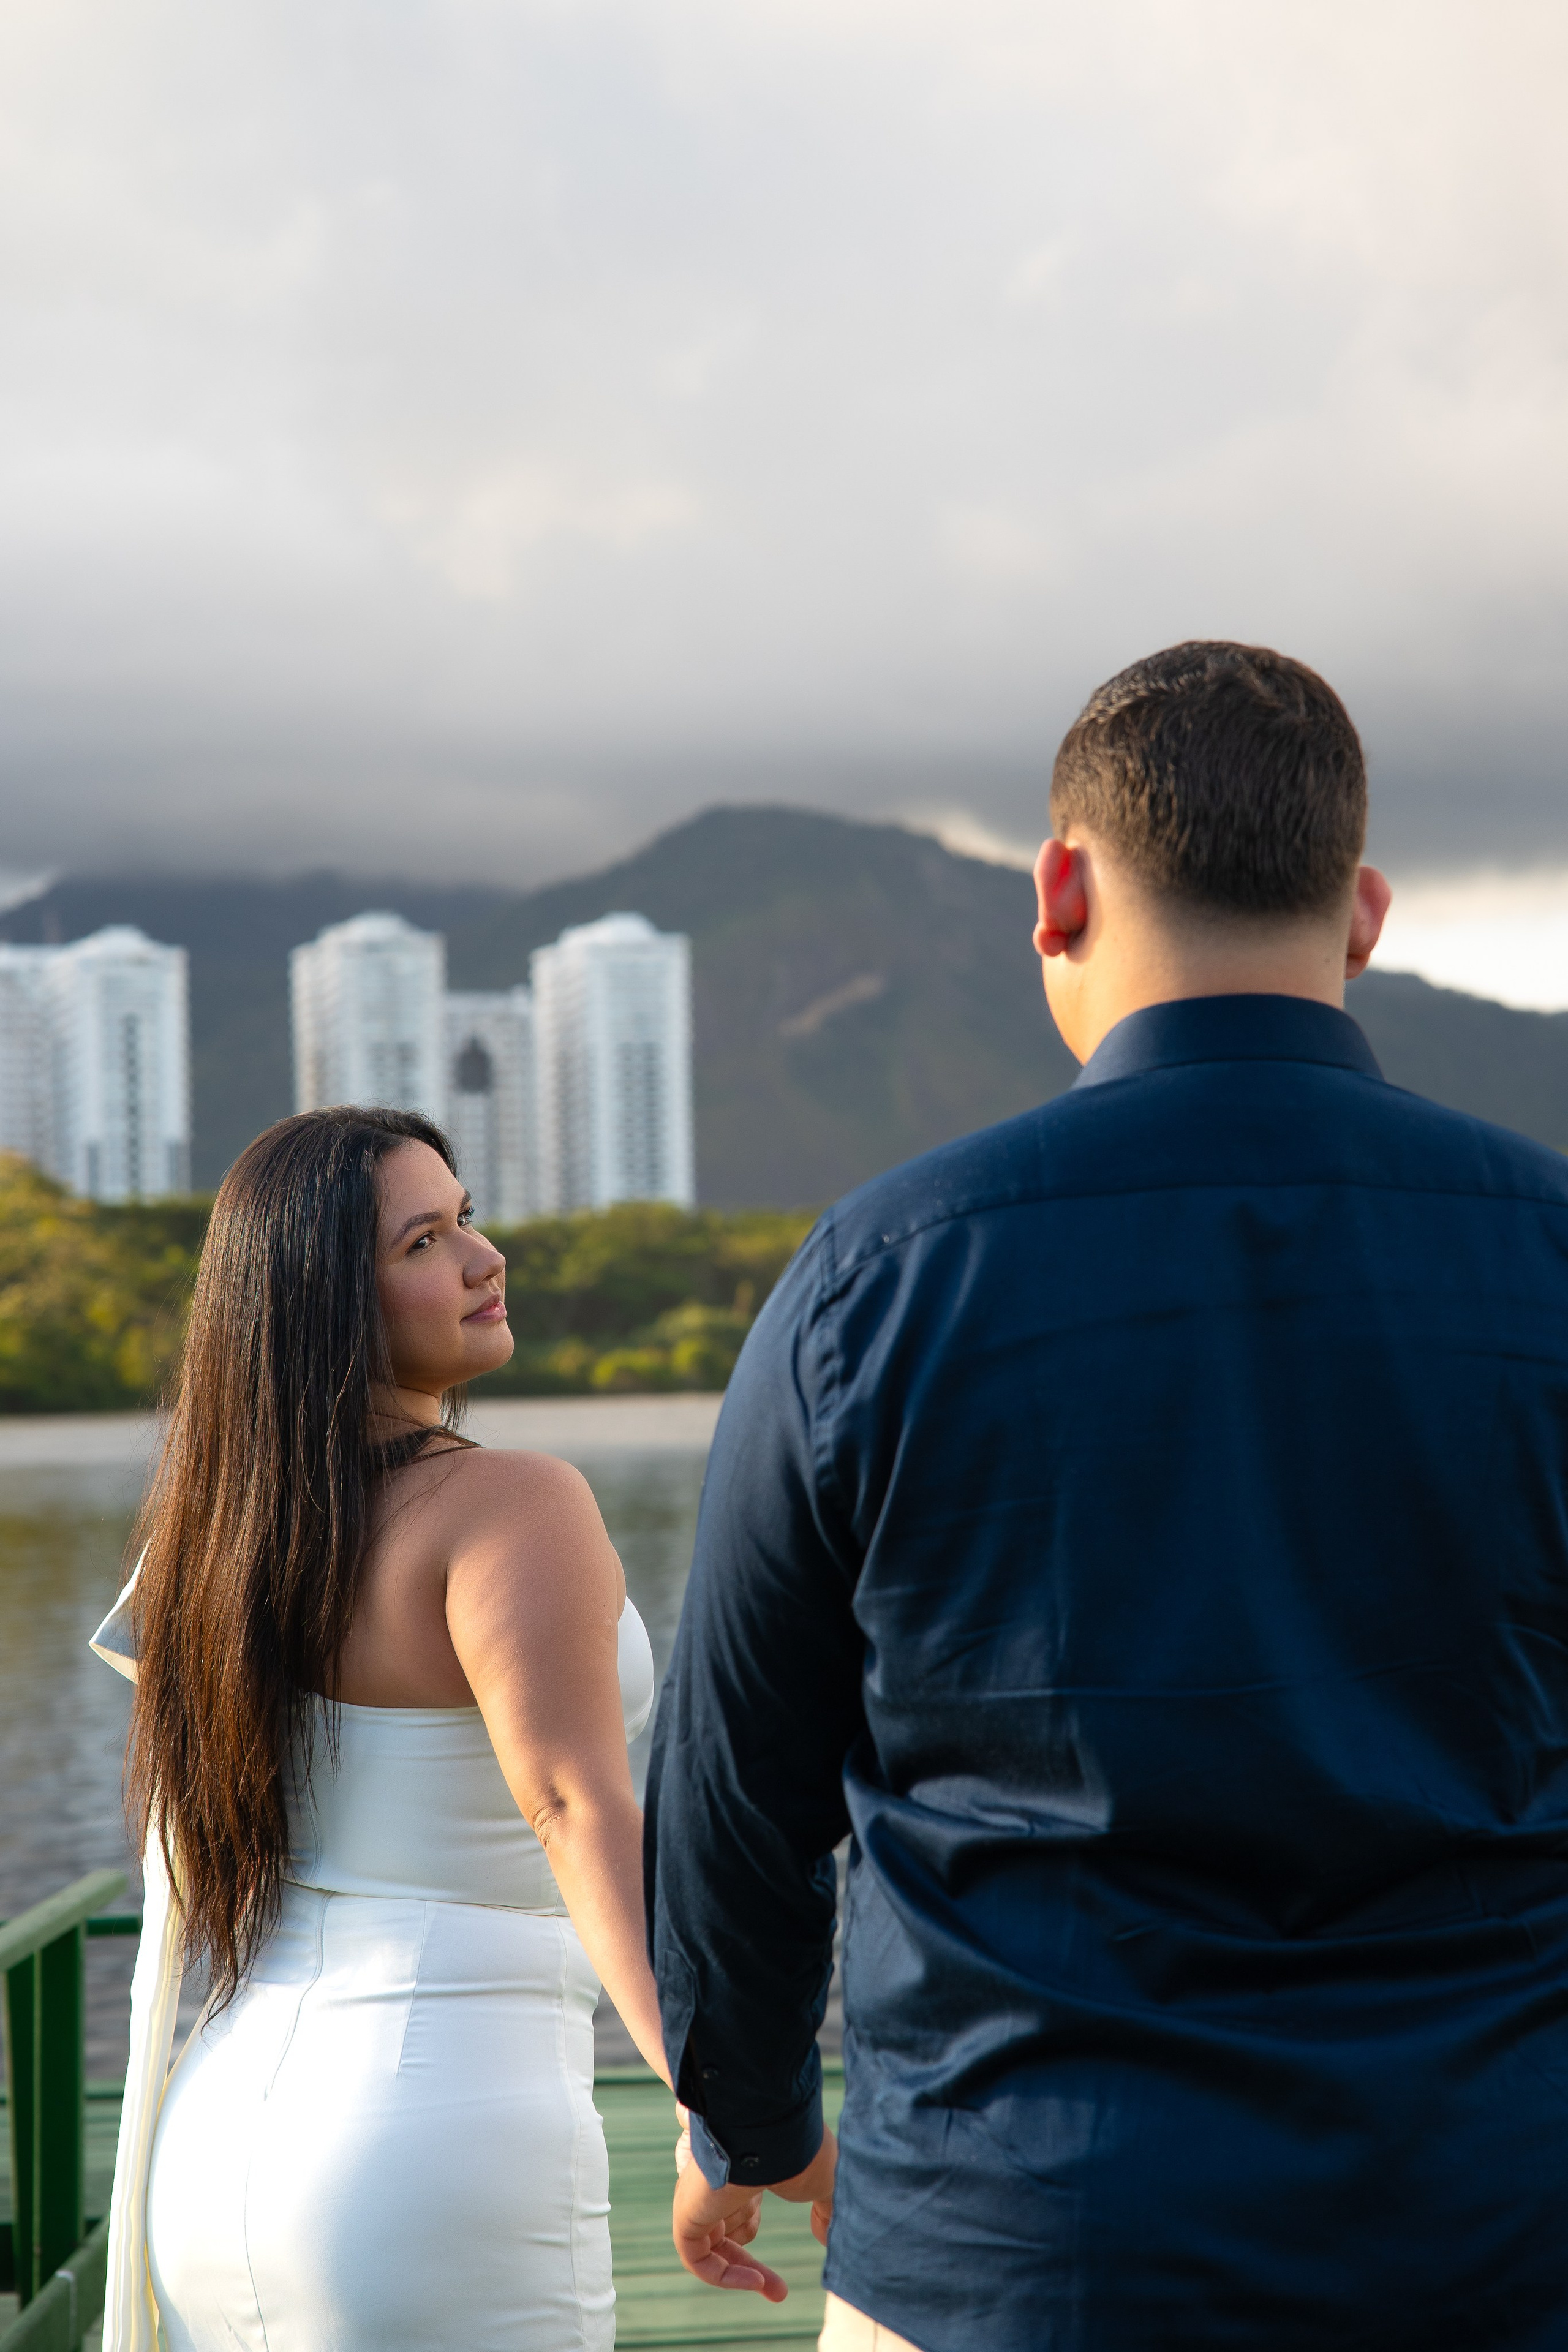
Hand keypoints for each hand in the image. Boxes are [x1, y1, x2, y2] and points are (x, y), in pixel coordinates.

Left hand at [669, 2124, 837, 2294]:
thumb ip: (825, 2211)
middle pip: (727, 2237)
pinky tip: (755, 2281)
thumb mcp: (823, 2184)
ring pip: (713, 2248)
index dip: (758, 2245)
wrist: (775, 2130)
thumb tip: (826, 2237)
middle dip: (752, 2270)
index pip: (743, 2215)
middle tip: (779, 2293)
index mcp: (745, 2172)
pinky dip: (721, 2276)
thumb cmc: (802, 2151)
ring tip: (767, 2274)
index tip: (781, 2281)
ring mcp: (699, 2198)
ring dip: (744, 2266)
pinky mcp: (686, 2213)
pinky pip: (695, 2258)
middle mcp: (718, 2184)